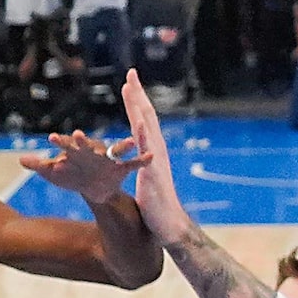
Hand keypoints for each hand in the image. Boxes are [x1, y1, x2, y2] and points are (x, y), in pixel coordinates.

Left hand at [20, 126, 142, 202]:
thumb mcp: (54, 173)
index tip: (51, 138)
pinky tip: (151, 156)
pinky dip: (142, 160)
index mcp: (77, 153)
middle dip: (83, 143)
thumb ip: (39, 166)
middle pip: (88, 147)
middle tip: (78, 135)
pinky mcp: (121, 168)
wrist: (94, 189)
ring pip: (116, 151)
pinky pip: (134, 164)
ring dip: (122, 146)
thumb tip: (20, 160)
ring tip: (131, 141)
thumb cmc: (72, 176)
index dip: (60, 143)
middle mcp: (93, 153)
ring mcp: (108, 160)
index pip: (66, 146)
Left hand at [117, 71, 191, 243]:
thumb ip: (143, 164)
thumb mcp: (147, 178)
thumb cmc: (156, 204)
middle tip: (130, 74)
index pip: (144, 121)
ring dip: (139, 107)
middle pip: (147, 116)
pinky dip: (144, 133)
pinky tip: (139, 120)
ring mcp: (157, 159)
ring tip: (131, 88)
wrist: (168, 223)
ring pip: (147, 127)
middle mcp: (157, 149)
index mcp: (153, 150)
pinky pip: (148, 150)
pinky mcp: (154, 172)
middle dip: (138, 95)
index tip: (129, 84)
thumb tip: (138, 158)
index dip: (137, 102)